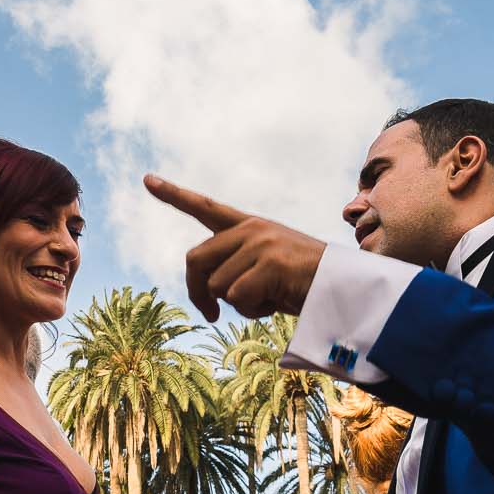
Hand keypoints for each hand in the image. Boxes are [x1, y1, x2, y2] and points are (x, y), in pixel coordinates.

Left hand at [144, 176, 324, 322]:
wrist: (345, 287)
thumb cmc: (304, 284)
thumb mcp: (266, 269)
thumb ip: (235, 267)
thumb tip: (206, 291)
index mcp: (249, 227)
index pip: (205, 207)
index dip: (174, 195)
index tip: (148, 180)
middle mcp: (251, 230)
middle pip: (195, 259)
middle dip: (197, 291)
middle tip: (211, 313)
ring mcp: (260, 244)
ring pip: (217, 286)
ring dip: (238, 305)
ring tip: (270, 298)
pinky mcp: (268, 262)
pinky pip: (238, 298)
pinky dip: (254, 311)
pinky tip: (278, 302)